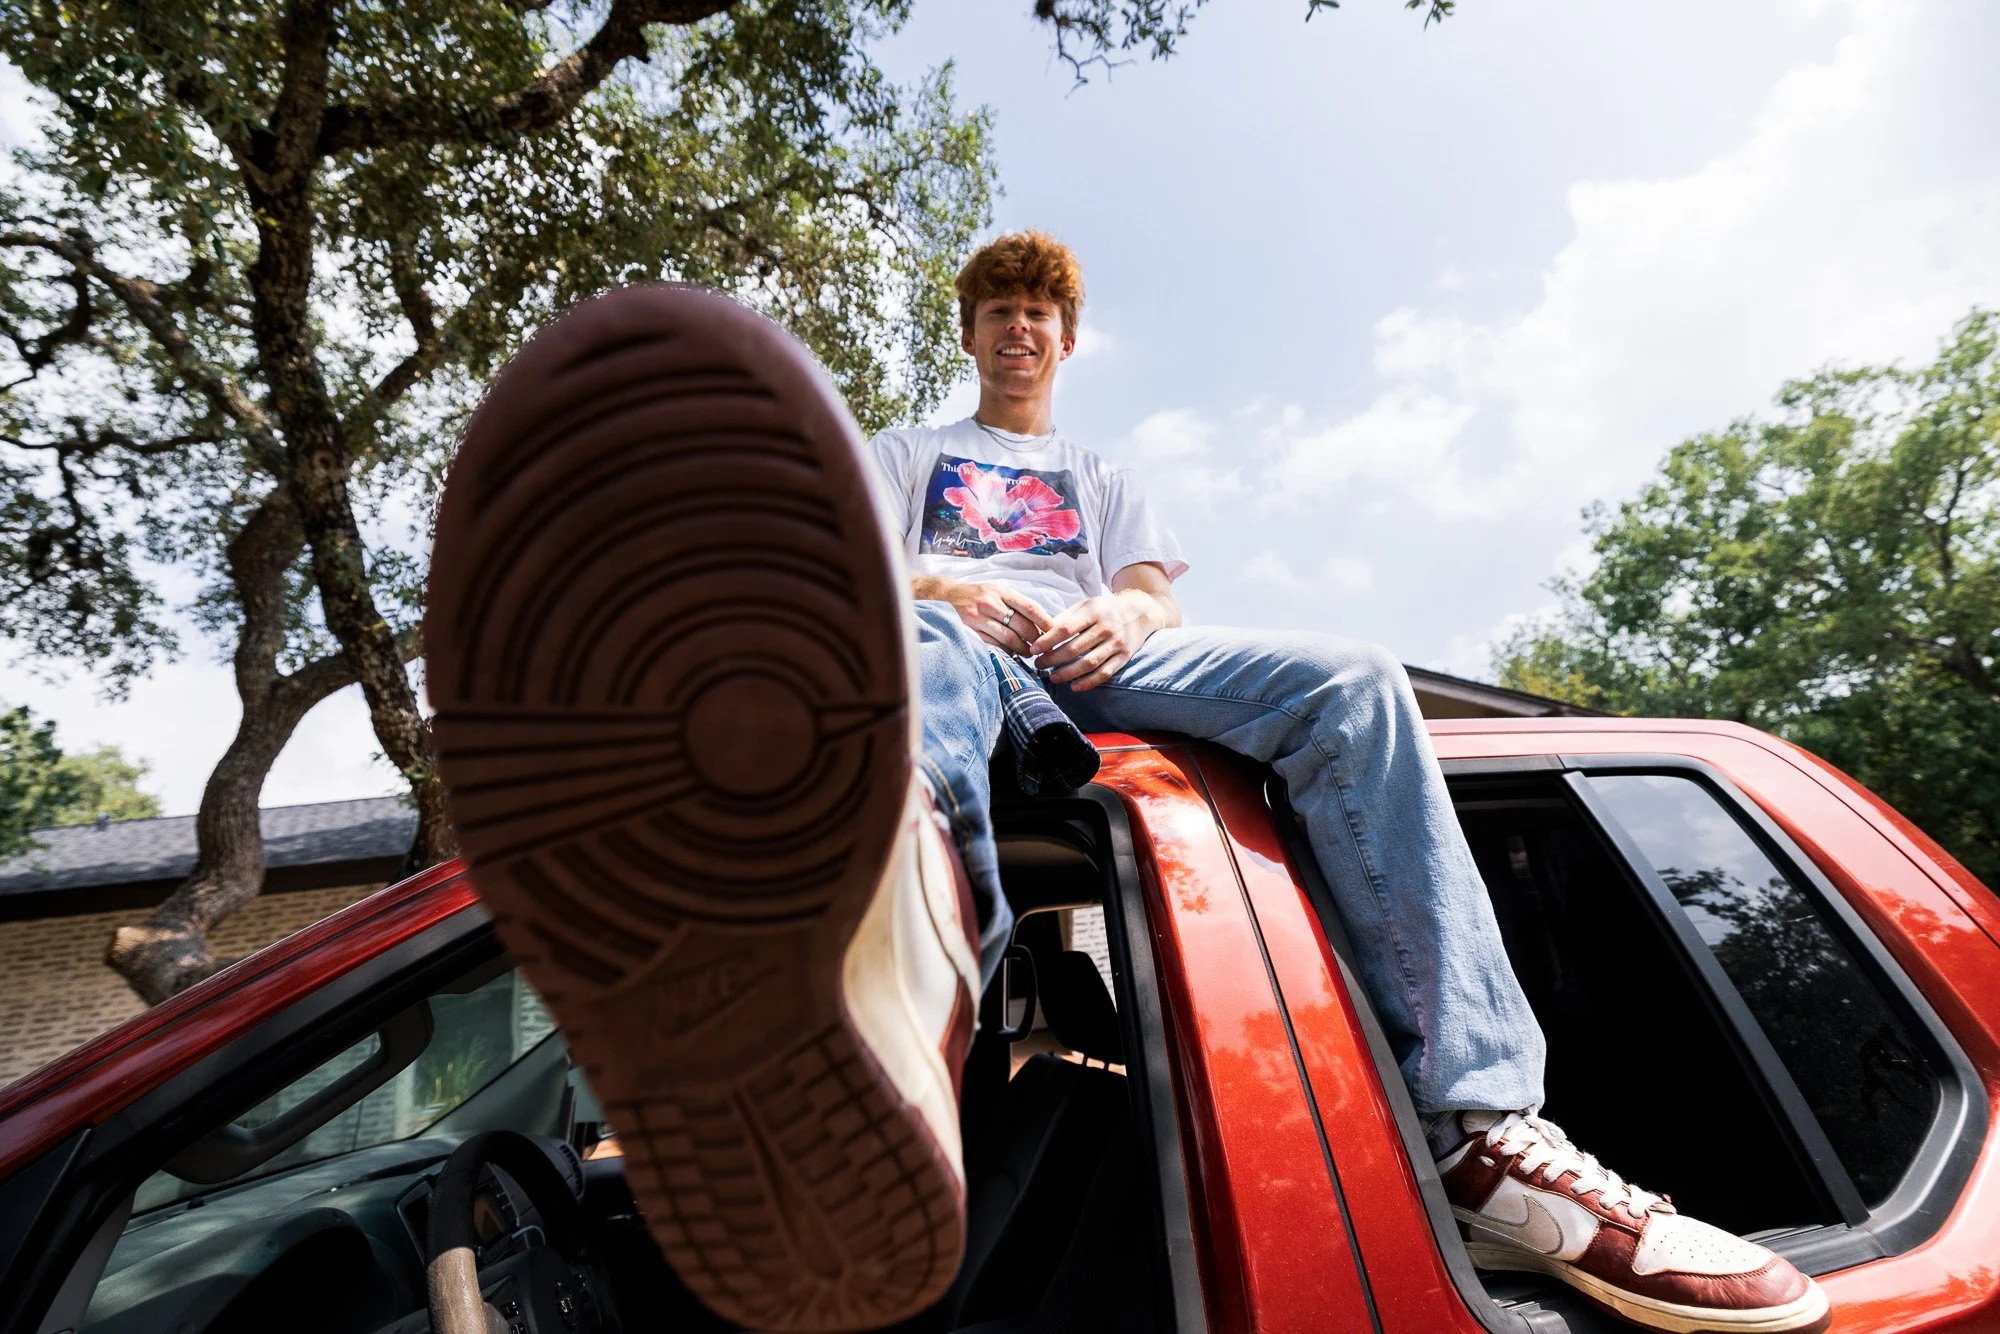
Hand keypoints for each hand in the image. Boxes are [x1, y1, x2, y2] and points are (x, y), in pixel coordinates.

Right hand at [916, 576, 1052, 656]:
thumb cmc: (975, 595)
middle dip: (1035, 640)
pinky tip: (1011, 655)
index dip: (1044, 621)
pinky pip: (994, 646)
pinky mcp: (970, 631)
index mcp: (1001, 591)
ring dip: (1022, 649)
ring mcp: (978, 618)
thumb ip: (1015, 603)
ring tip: (1028, 653)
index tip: (1055, 631)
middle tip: (1042, 647)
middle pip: (1022, 626)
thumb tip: (1041, 621)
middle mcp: (990, 602)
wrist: (942, 595)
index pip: (1030, 607)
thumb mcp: (995, 591)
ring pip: (1009, 639)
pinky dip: (1005, 653)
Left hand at [1029, 591, 1160, 691]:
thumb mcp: (1085, 605)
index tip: (1033, 650)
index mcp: (1094, 611)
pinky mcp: (1125, 656)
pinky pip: (1105, 673)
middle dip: (1053, 659)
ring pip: (1088, 663)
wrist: (1139, 612)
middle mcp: (1107, 627)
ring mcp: (1117, 643)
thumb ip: (1065, 618)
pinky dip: (1088, 682)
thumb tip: (1040, 635)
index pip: (1065, 629)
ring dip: (1067, 673)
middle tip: (1038, 665)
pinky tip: (1074, 687)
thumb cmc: (1104, 609)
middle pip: (1074, 648)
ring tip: (1052, 677)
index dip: (1047, 641)